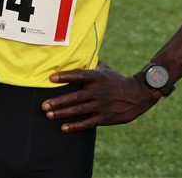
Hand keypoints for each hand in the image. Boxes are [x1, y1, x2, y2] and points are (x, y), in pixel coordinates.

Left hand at [40, 62, 159, 132]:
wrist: (138, 95)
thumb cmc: (117, 80)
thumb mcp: (105, 69)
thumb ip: (90, 64)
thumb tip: (77, 53)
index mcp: (96, 77)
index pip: (78, 76)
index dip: (64, 77)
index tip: (51, 79)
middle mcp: (98, 91)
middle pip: (74, 97)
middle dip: (58, 101)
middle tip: (44, 105)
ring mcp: (101, 105)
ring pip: (78, 110)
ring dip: (62, 113)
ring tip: (49, 115)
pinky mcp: (105, 117)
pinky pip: (88, 122)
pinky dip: (75, 126)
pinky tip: (63, 127)